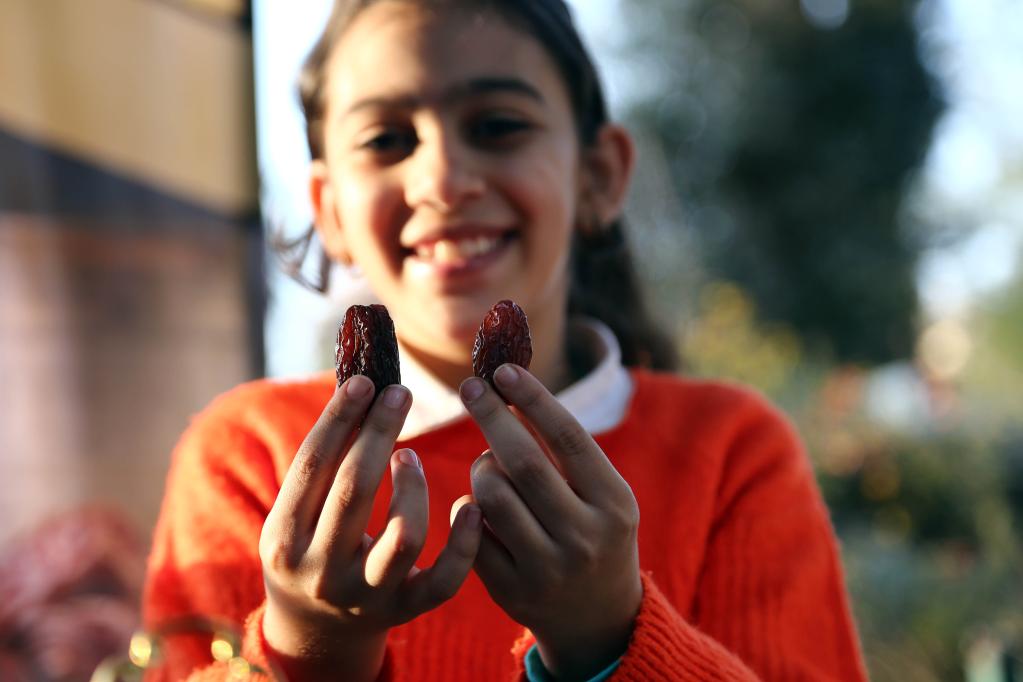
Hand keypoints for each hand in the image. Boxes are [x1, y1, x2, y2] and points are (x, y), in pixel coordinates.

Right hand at [259, 376, 482, 681]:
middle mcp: (322, 572)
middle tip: (400, 393)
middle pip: (354, 491)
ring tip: (408, 456)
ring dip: (414, 486)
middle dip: (379, 433)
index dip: (339, 419)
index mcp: (284, 540)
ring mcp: (366, 596)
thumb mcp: (293, 515)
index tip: (365, 381)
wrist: (315, 633)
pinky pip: (444, 580)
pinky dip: (464, 543)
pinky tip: (471, 505)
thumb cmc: (308, 548)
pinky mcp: (405, 611)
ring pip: (404, 536)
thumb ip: (321, 465)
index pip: (312, 467)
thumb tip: (359, 386)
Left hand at [459, 365, 642, 680]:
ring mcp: (547, 569)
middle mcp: (585, 537)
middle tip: (471, 387)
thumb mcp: (603, 496)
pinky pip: (473, 532)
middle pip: (523, 463)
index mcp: (615, 504)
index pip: (569, 438)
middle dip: (491, 417)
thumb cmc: (596, 533)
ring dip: (480, 467)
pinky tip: (481, 505)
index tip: (502, 370)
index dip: (533, 399)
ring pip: (491, 496)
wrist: (599, 620)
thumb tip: (511, 388)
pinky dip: (470, 507)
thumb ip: (567, 453)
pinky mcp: (512, 591)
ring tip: (489, 465)